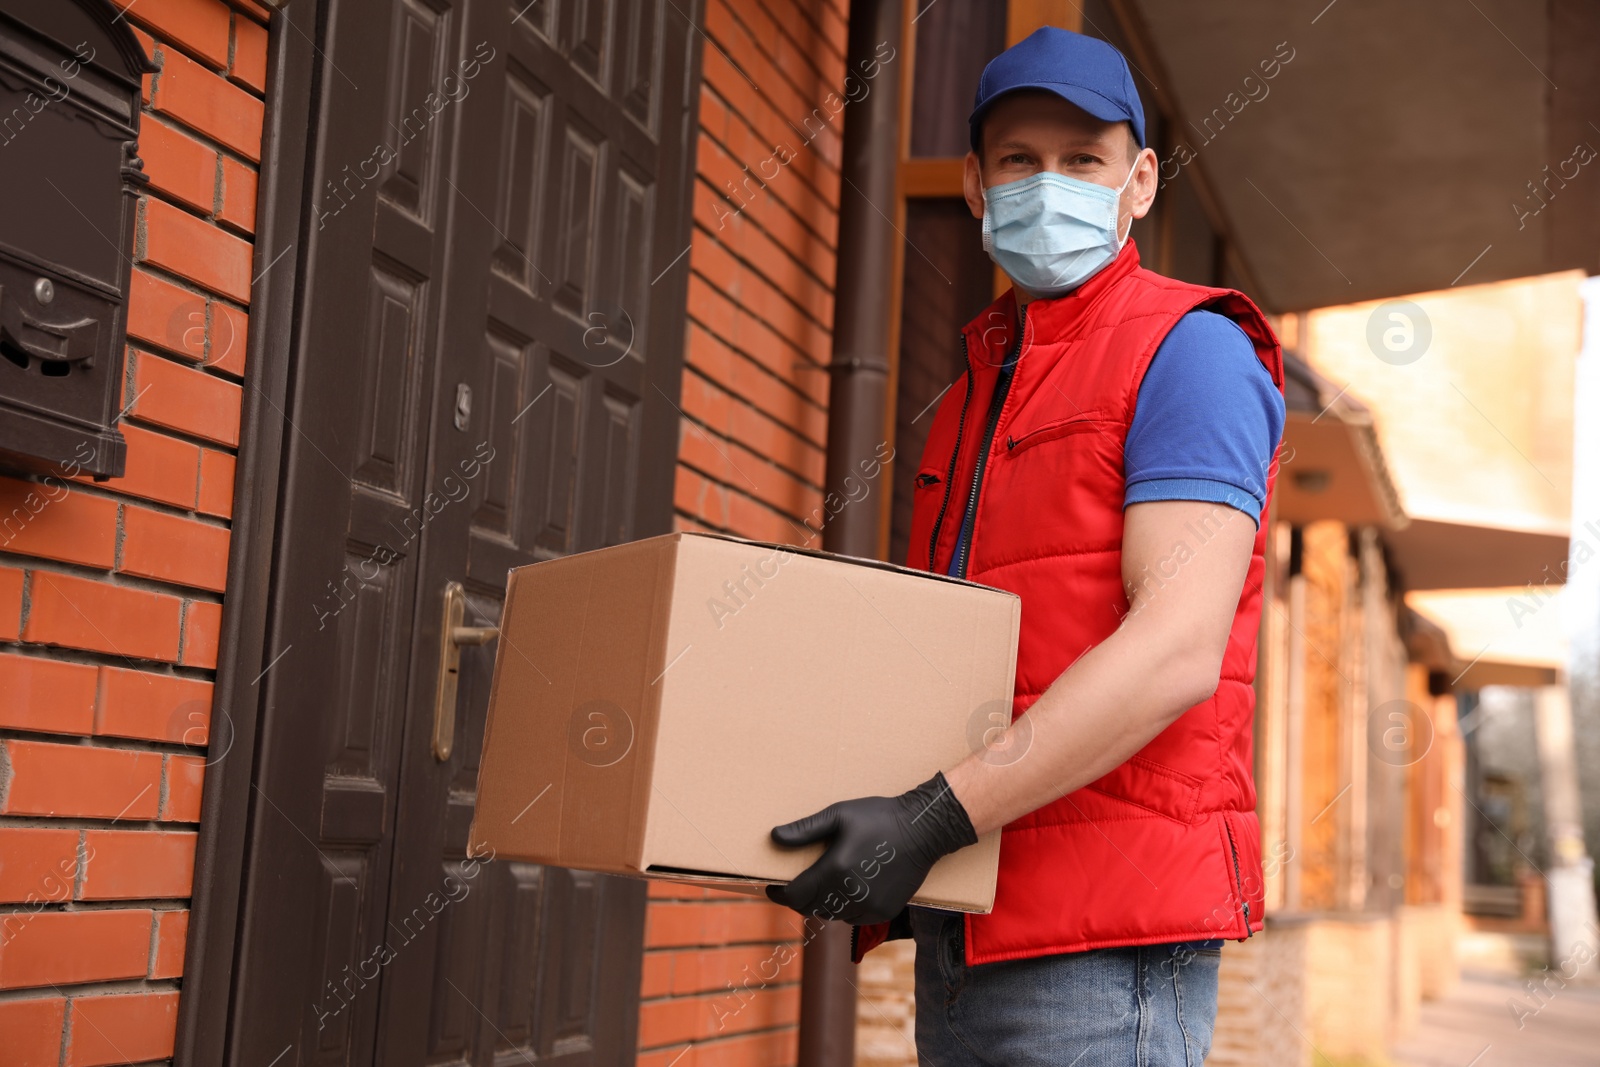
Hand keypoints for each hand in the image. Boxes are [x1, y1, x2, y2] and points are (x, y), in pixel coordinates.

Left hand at [764, 772, 977, 924]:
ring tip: (823, 884)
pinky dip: (845, 908)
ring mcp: (869, 906)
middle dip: (800, 898)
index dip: (779, 893)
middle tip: (796, 884)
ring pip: (832, 915)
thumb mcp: (839, 815)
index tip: (771, 887)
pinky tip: (848, 889)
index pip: (795, 895)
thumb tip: (774, 838)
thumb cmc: (878, 817)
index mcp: (835, 870)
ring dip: (822, 903)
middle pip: (810, 908)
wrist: (923, 830)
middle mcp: (850, 894)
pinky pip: (853, 917)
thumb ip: (805, 830)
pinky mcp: (884, 911)